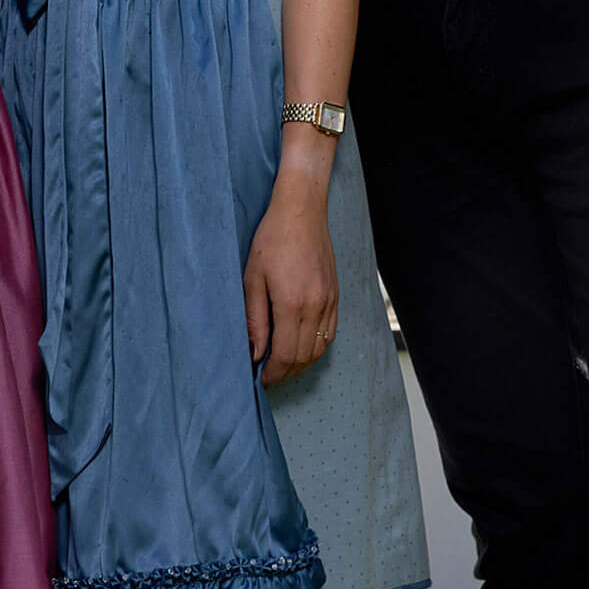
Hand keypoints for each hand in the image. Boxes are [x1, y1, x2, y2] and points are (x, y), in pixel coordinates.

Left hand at [243, 185, 337, 386]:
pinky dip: (317, 347)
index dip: (273, 373)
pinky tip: (302, 344)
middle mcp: (316, 306)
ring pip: (320, 348)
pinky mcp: (335, 294)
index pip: (285, 355)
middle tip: (269, 374)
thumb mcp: (252, 278)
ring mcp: (329, 301)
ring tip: (283, 363)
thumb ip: (254, 319)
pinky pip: (330, 333)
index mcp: (292, 304)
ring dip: (302, 363)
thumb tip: (255, 353)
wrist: (302, 210)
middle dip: (286, 372)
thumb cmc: (272, 239)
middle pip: (304, 357)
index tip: (261, 378)